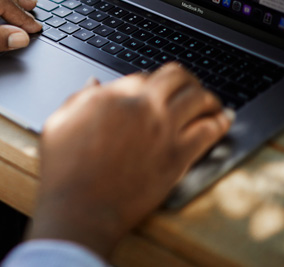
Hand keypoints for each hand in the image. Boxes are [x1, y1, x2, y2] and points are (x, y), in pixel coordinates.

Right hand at [27, 64, 233, 258]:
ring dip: (206, 96)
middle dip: (184, 79)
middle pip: (176, 77)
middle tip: (188, 87)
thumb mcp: (59, 122)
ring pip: (199, 98)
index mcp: (113, 96)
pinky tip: (223, 120)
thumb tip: (94, 84)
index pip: (144, 75)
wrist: (80, 208)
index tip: (154, 89)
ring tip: (210, 102)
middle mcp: (142, 107)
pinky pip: (210, 130)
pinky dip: (221, 121)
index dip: (150, 81)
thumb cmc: (63, 169)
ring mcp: (163, 130)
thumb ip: (80, 98)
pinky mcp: (178, 157)